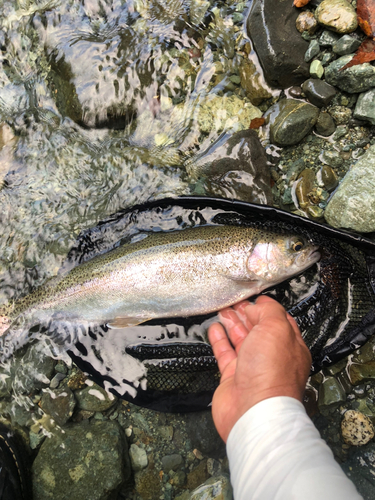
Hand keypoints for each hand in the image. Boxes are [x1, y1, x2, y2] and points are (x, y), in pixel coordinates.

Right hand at [208, 296, 311, 441]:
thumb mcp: (277, 329)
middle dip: (247, 314)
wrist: (253, 411)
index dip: (266, 308)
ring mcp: (252, 367)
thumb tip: (257, 306)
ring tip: (223, 310)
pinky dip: (219, 339)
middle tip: (235, 302)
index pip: (279, 321)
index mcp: (289, 345)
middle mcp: (272, 357)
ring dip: (232, 323)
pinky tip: (214, 328)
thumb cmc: (271, 373)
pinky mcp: (232, 377)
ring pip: (240, 340)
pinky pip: (225, 353)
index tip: (254, 297)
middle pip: (258, 329)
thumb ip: (268, 312)